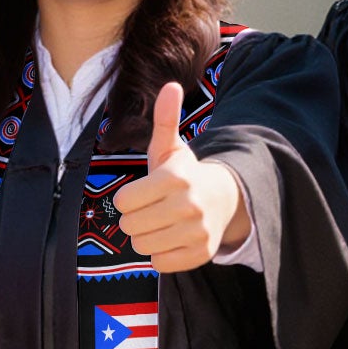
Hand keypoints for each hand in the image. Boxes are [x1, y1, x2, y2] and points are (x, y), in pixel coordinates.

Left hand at [114, 81, 248, 272]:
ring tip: (161, 224)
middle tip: (151, 210)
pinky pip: (159, 263)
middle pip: (130, 227)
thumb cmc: (184, 174)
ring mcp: (197, 232)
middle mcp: (189, 206)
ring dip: (146, 237)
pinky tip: (172, 238)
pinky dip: (160, 254)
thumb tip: (171, 85)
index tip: (142, 194)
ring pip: (143, 247)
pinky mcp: (201, 254)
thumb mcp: (171, 147)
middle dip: (135, 219)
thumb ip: (165, 119)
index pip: (124, 202)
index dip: (127, 199)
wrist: (223, 200)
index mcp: (176, 178)